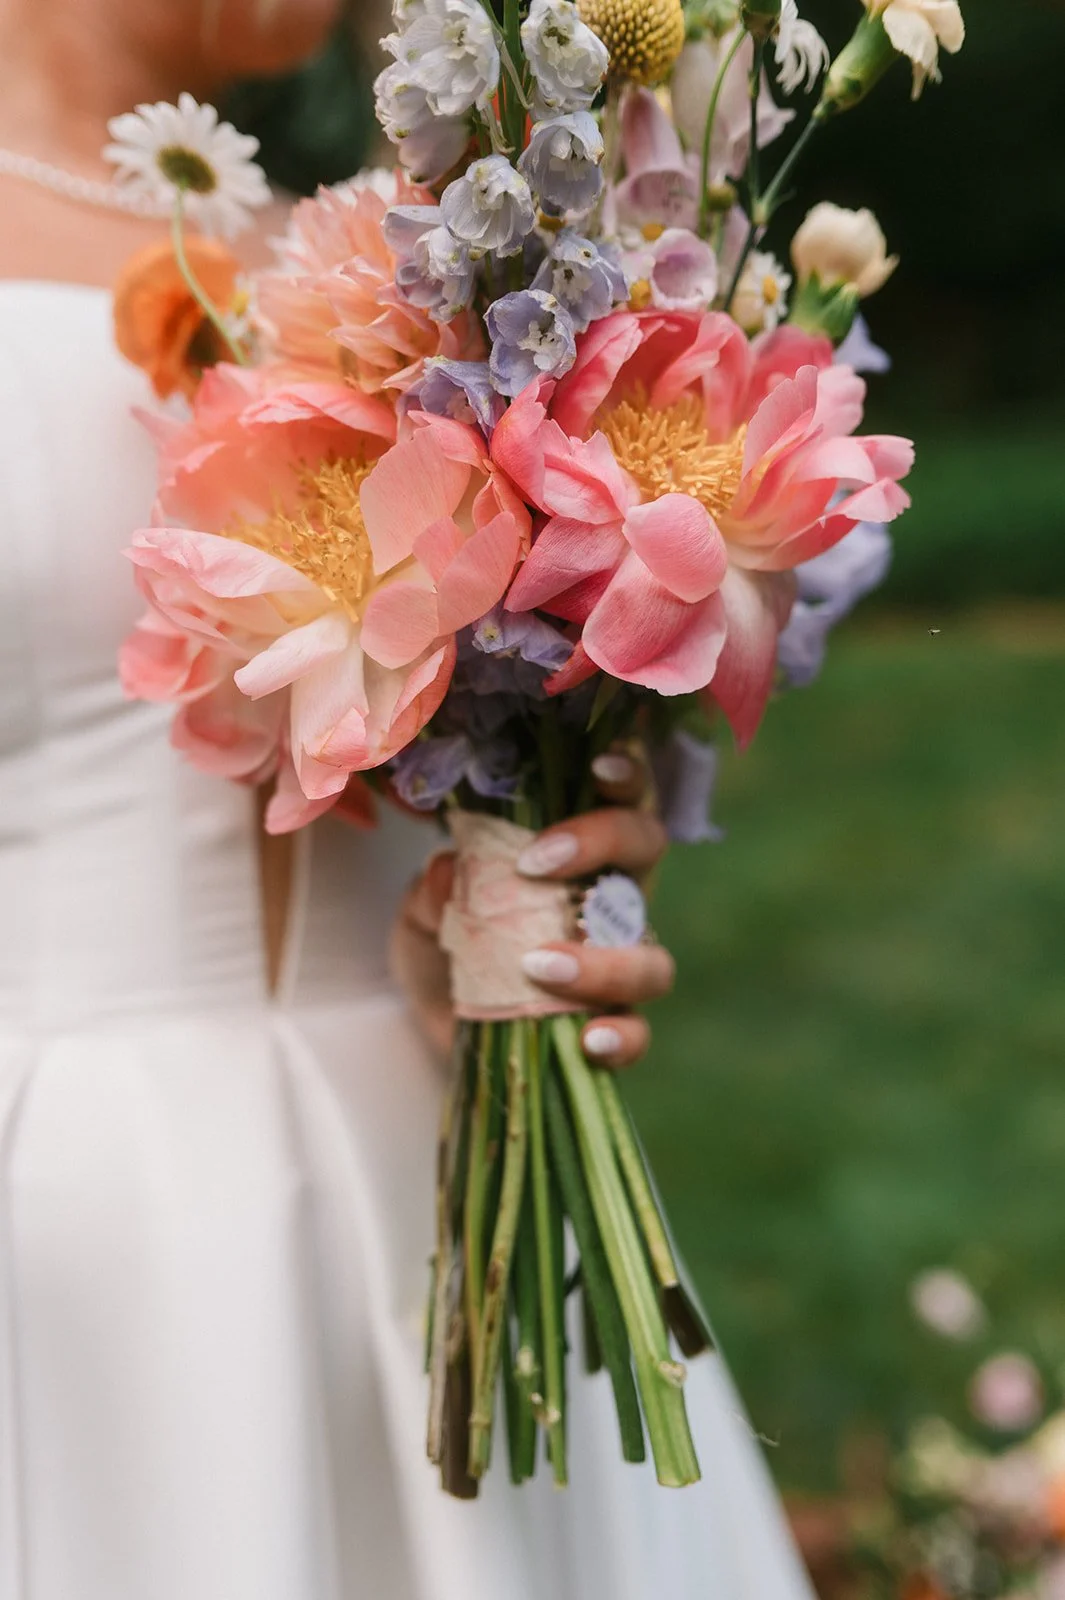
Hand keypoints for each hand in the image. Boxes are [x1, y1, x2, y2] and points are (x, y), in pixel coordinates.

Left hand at [390, 748, 673, 1068]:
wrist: (429, 1020)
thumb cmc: (444, 941)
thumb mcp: (422, 909)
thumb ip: (433, 889)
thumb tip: (450, 870)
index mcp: (579, 852)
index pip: (620, 797)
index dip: (626, 775)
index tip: (598, 768)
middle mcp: (611, 900)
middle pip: (647, 850)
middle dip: (605, 841)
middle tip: (537, 862)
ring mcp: (616, 967)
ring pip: (653, 957)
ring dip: (606, 961)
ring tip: (540, 965)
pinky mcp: (606, 1027)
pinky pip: (638, 1033)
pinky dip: (621, 1036)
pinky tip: (588, 1038)